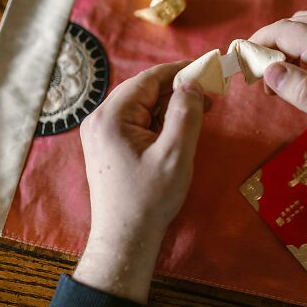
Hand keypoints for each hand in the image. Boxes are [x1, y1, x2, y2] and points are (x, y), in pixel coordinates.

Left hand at [73, 62, 205, 303]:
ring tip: (198, 112)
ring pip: (140, 105)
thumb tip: (192, 84)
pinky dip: (157, 120)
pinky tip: (177, 128)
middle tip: (207, 95)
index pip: (149, 79)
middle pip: (142, 90)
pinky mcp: (106, 145)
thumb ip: (185, 114)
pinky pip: (134, 120)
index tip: (206, 68)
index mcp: (111, 117)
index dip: (179, 71)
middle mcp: (99, 119)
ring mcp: (99, 132)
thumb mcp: (175, 154)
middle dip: (176, 89)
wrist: (124, 238)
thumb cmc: (149, 199)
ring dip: (168, 105)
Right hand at [250, 7, 306, 153]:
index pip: (281, 32)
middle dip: (269, 48)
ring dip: (288, 43)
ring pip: (306, 21)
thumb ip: (303, 92)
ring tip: (287, 78)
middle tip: (264, 84)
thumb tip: (269, 71)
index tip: (243, 67)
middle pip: (291, 25)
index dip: (256, 45)